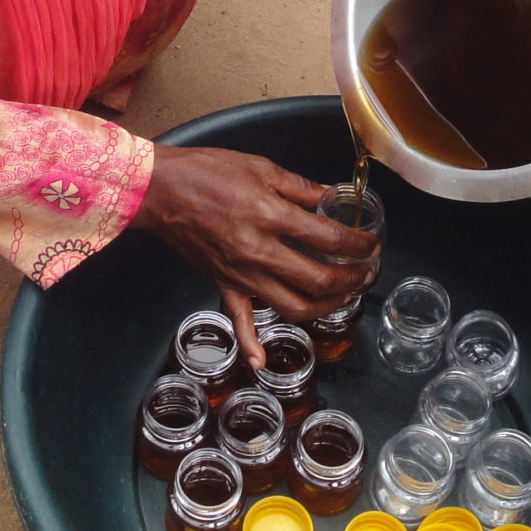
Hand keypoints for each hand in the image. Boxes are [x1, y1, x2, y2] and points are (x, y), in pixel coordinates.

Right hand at [134, 144, 379, 367]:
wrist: (160, 190)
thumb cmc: (206, 172)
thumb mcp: (261, 167)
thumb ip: (300, 187)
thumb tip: (330, 197)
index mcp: (270, 216)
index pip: (328, 238)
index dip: (357, 244)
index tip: (370, 244)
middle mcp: (259, 251)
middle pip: (317, 279)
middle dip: (350, 280)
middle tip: (365, 273)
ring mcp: (241, 273)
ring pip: (291, 306)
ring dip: (323, 308)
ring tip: (342, 298)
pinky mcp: (222, 283)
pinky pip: (238, 320)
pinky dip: (251, 344)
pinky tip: (262, 362)